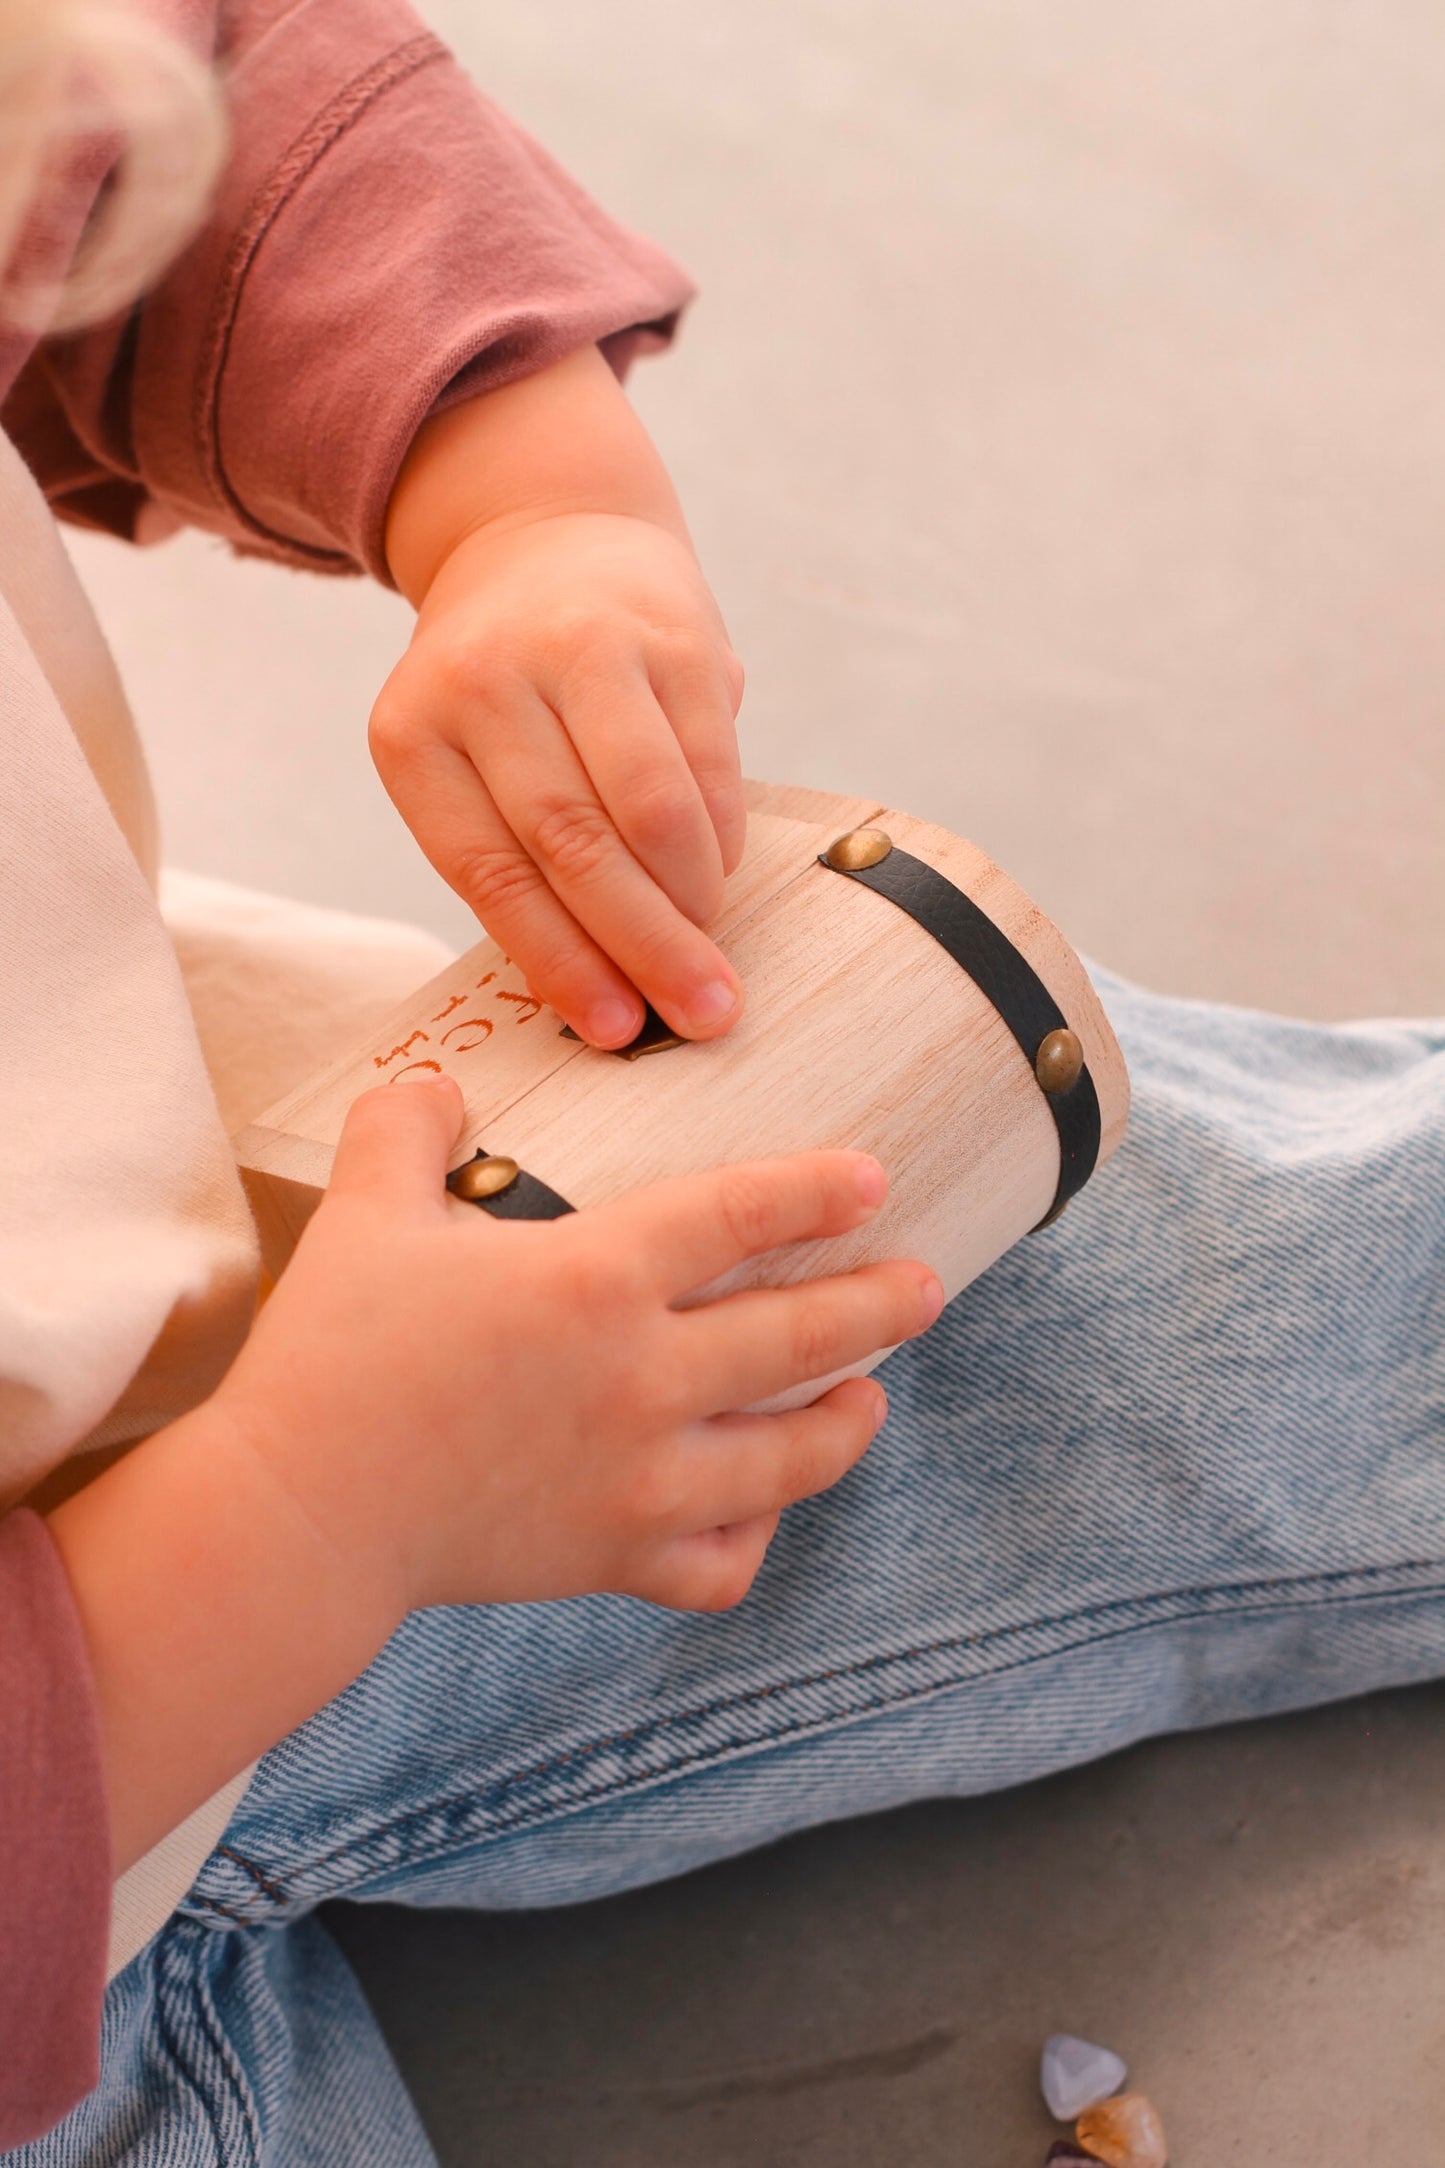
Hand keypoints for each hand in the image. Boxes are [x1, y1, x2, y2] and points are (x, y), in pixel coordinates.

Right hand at [218, 1076, 944, 1617]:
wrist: (300, 1512)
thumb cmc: (333, 1355)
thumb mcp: (366, 1212)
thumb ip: (407, 1129)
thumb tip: (436, 1084)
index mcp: (596, 1279)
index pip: (740, 1215)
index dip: (816, 1190)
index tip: (870, 1177)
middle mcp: (643, 1378)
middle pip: (798, 1336)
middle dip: (880, 1305)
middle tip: (925, 1284)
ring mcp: (640, 1478)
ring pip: (788, 1457)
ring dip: (845, 1425)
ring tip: (870, 1398)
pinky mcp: (614, 1556)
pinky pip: (722, 1559)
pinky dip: (754, 1537)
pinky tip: (762, 1509)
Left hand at [373, 349, 747, 1049]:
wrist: (552, 532)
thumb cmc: (513, 694)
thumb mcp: (468, 756)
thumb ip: (517, 857)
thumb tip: (604, 992)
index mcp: (411, 732)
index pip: (488, 871)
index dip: (557, 960)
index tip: (613, 1031)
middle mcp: (485, 681)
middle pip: (571, 844)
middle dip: (641, 945)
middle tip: (697, 1017)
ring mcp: (578, 648)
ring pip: (646, 807)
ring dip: (691, 900)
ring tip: (716, 964)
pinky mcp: (668, 631)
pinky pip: (706, 759)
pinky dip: (722, 838)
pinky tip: (722, 881)